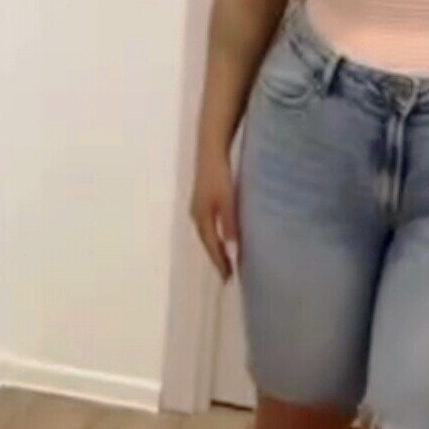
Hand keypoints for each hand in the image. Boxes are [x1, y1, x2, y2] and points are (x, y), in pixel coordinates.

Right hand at [189, 150, 237, 281]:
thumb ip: (230, 223)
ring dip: (216, 247)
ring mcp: (198, 207)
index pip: (212, 246)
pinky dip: (215, 235)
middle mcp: (196, 215)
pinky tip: (224, 237)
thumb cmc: (219, 174)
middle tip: (227, 274)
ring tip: (226, 260)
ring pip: (207, 234)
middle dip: (217, 258)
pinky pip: (208, 224)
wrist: (210, 149)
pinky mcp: (202, 199)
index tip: (228, 278)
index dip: (220, 262)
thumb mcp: (228, 199)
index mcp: (201, 217)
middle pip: (207, 242)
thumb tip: (232, 246)